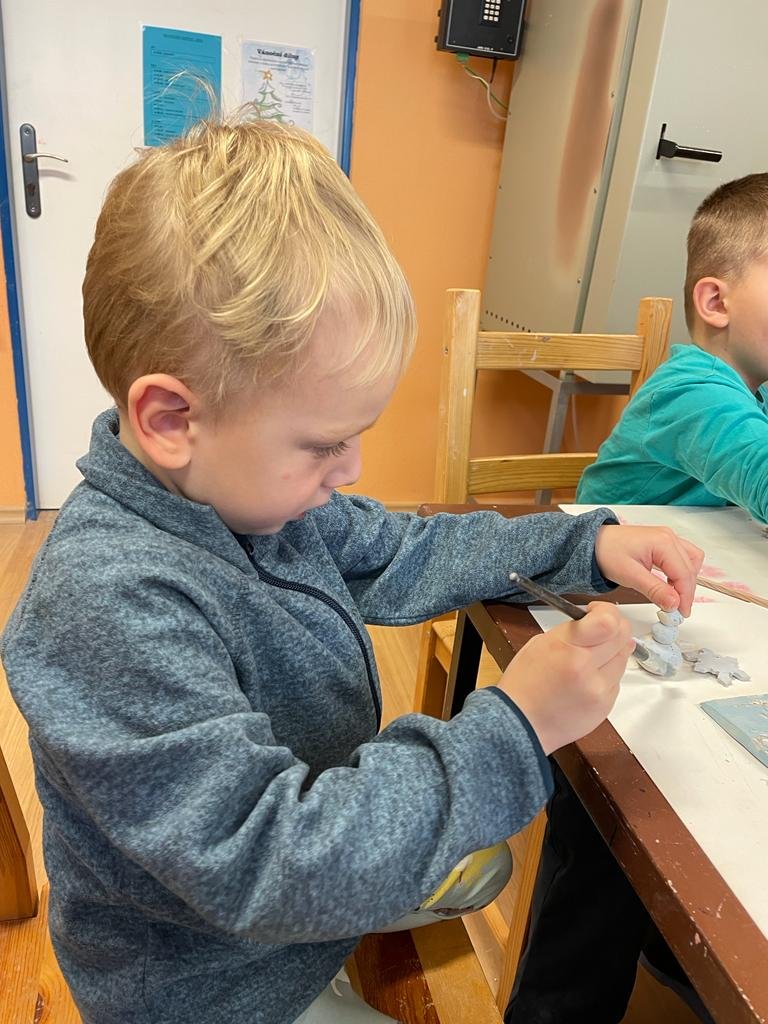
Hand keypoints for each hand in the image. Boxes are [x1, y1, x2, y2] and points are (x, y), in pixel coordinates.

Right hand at [497, 602, 632, 753]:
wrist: (521, 724)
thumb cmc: (524, 683)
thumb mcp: (540, 644)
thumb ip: (572, 632)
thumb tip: (600, 623)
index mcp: (566, 649)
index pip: (608, 621)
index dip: (608, 611)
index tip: (596, 611)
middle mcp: (586, 669)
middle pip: (622, 636)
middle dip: (615, 627)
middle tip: (600, 629)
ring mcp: (599, 690)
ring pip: (623, 658)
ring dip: (611, 652)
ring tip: (589, 659)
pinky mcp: (605, 706)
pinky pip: (616, 681)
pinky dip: (606, 675)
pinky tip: (586, 680)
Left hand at [594, 525, 703, 615]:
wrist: (593, 542)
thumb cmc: (606, 552)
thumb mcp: (630, 575)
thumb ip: (655, 590)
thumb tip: (674, 603)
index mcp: (663, 542)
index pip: (684, 574)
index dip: (685, 596)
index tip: (681, 613)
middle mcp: (668, 537)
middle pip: (690, 569)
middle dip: (686, 591)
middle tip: (677, 610)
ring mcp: (667, 538)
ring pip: (690, 562)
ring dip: (686, 580)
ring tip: (674, 597)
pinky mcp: (662, 543)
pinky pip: (681, 558)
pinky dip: (680, 573)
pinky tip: (670, 584)